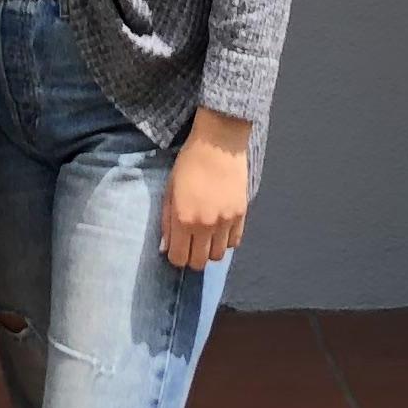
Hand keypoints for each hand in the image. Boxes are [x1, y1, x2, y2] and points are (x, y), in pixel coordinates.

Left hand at [161, 115, 251, 269]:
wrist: (218, 144)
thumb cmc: (188, 164)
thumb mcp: (169, 191)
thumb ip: (167, 222)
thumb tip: (166, 248)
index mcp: (183, 219)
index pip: (179, 258)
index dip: (175, 257)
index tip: (176, 248)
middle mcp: (205, 226)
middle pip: (199, 263)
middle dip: (192, 257)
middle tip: (191, 245)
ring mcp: (226, 222)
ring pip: (219, 256)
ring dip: (210, 250)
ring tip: (206, 237)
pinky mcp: (241, 215)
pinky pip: (234, 242)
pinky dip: (226, 240)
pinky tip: (220, 229)